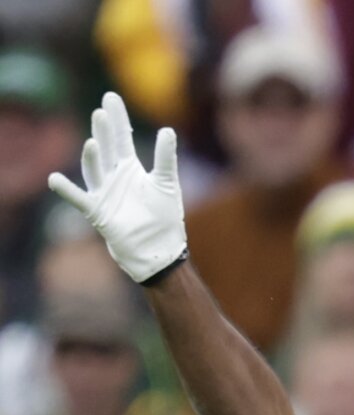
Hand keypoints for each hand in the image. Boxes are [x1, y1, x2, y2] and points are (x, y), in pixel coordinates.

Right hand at [48, 92, 185, 284]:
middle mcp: (114, 177)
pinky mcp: (98, 211)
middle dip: (104, 131)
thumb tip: (168, 129)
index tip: (110, 96)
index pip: (122, 137)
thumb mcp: (167, 184)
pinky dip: (66, 190)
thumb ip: (166, 158)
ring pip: (94, 169)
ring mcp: (104, 193)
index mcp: (131, 168)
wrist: (158, 249)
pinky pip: (79, 198)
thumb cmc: (164, 218)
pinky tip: (55, 179)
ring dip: (93, 156)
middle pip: (107, 148)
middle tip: (102, 111)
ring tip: (94, 141)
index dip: (117, 118)